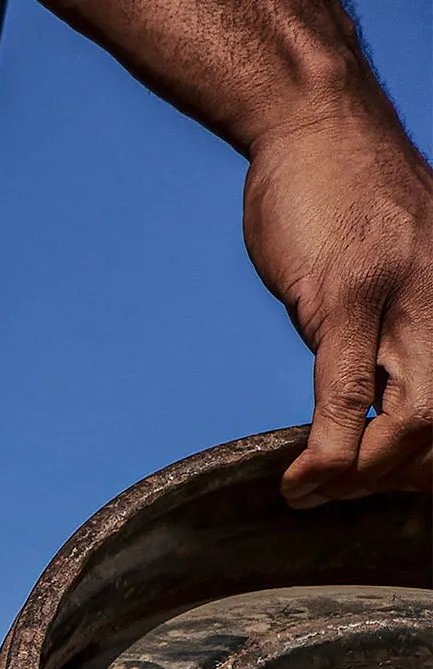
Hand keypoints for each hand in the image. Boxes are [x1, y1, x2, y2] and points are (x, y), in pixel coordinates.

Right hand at [242, 105, 432, 503]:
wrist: (321, 123)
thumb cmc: (353, 193)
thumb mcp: (402, 258)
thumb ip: (401, 318)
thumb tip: (382, 386)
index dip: (428, 459)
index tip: (391, 479)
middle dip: (404, 475)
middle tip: (359, 489)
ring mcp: (401, 301)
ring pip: (410, 423)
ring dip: (364, 478)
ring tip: (321, 489)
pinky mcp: (345, 300)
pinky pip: (346, 398)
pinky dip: (326, 454)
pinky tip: (303, 479)